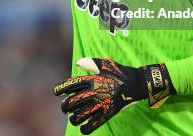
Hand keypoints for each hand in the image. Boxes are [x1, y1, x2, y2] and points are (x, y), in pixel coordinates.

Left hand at [53, 57, 174, 134]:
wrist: (137, 83)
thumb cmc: (119, 72)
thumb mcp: (105, 63)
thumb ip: (90, 63)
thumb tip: (78, 64)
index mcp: (91, 79)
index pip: (69, 85)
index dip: (59, 89)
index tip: (56, 92)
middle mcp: (93, 92)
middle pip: (69, 103)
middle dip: (64, 107)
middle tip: (65, 108)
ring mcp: (100, 104)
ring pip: (77, 117)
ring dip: (73, 119)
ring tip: (74, 117)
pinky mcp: (108, 114)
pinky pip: (91, 127)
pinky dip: (85, 129)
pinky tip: (84, 126)